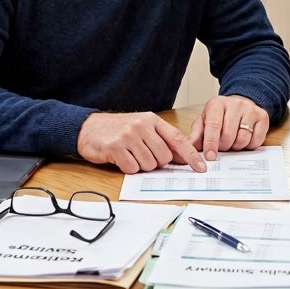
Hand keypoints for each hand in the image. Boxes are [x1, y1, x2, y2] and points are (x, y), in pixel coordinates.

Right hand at [77, 112, 205, 173]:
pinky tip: (121, 158)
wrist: (88, 128)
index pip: (178, 139)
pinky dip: (129, 168)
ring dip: (141, 166)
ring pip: (149, 164)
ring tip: (130, 155)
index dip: (191, 155)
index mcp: (152, 120)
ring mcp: (128, 136)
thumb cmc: (118, 129)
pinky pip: (132, 168)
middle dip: (157, 162)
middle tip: (143, 155)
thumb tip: (184, 158)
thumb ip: (162, 140)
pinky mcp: (116, 148)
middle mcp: (142, 125)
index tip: (201, 167)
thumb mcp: (143, 127)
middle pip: (164, 157)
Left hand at [188, 95, 269, 159]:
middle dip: (223, 147)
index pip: (213, 125)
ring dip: (236, 147)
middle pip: (228, 135)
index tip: (210, 156)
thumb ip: (197, 135)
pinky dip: (249, 146)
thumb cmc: (219, 115)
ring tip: (232, 141)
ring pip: (243, 139)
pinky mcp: (263, 117)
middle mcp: (235, 104)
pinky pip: (256, 141)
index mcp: (217, 104)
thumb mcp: (204, 121)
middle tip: (222, 147)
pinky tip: (244, 139)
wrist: (239, 103)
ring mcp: (250, 109)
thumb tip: (190, 150)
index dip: (211, 143)